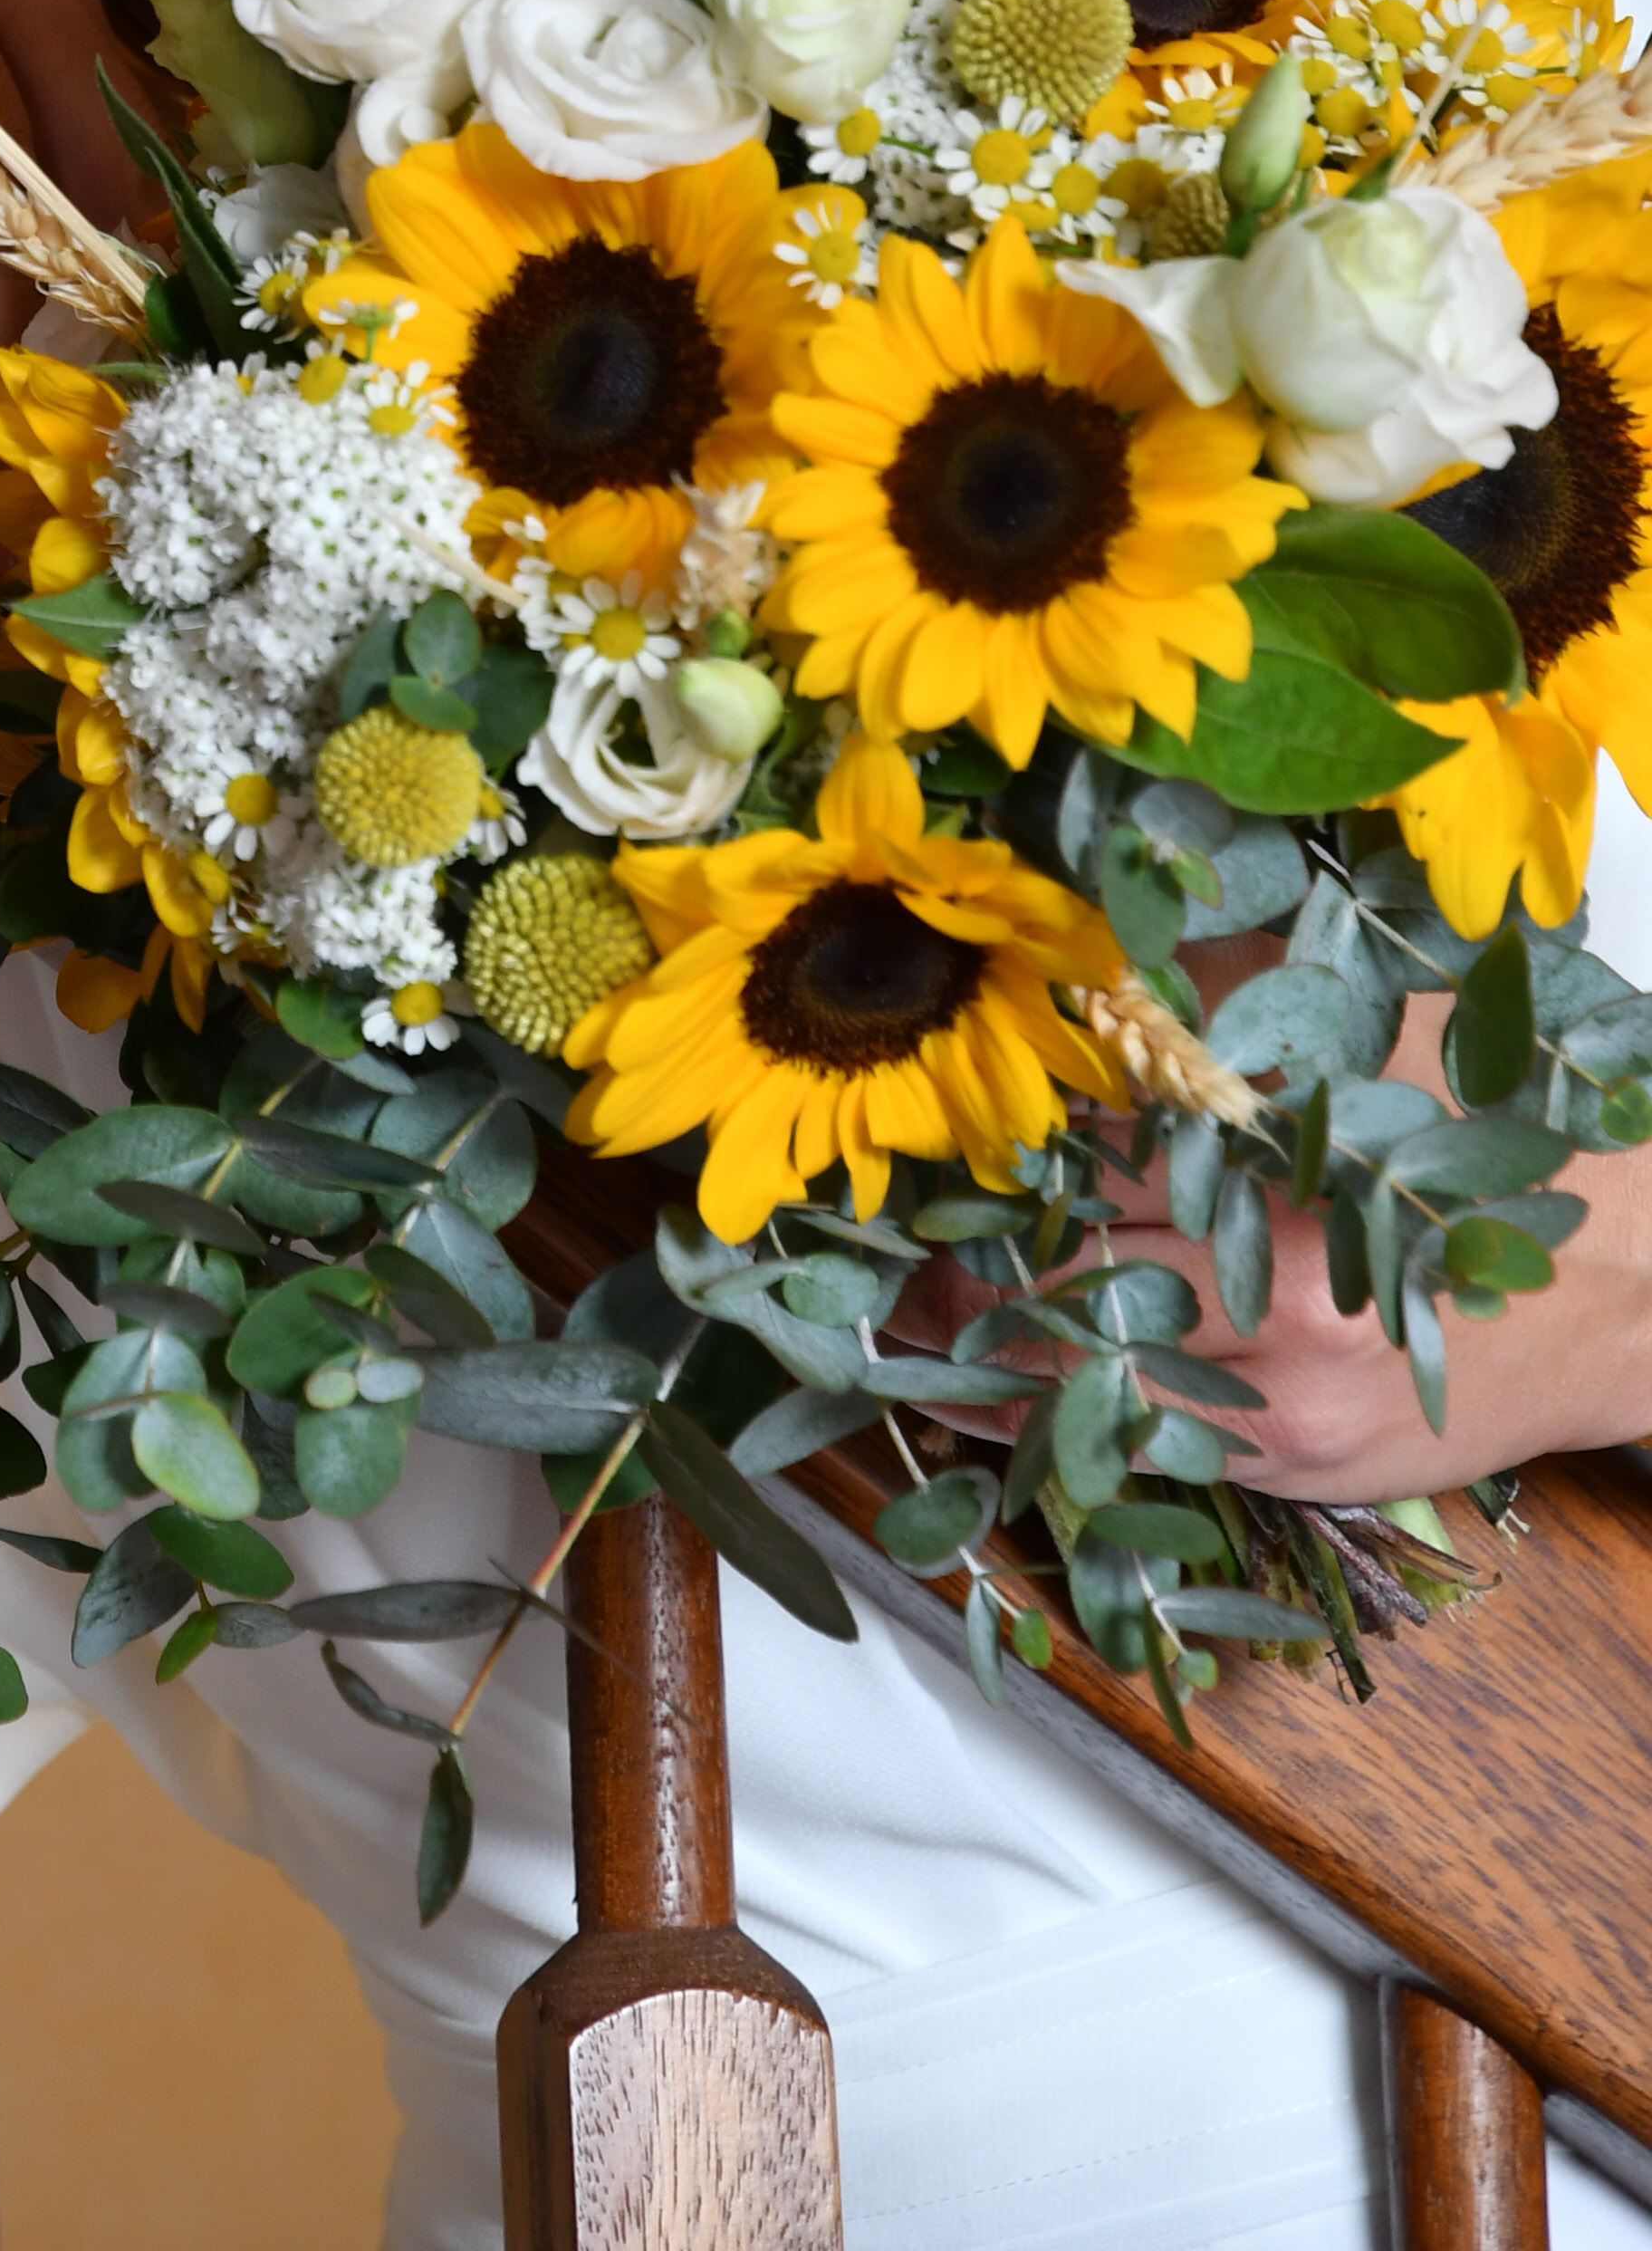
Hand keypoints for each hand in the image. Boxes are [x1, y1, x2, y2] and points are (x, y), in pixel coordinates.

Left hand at [900, 984, 1651, 1507]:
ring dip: (978, 1366)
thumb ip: (1208, 993)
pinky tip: (989, 1396)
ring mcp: (1283, 1417)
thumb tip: (1067, 944)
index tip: (879, 1174)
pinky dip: (1060, 1424)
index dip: (966, 1182)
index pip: (1068, 1186)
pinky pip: (1143, 1458)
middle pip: (1052, 1302)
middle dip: (945, 1285)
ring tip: (889, 1331)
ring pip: (1079, 1396)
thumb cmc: (1489, 1137)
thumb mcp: (1355, 1031)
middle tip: (846, 1268)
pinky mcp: (1302, 1474)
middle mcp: (1270, 1321)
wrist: (1635, 1291)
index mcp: (1275, 1191)